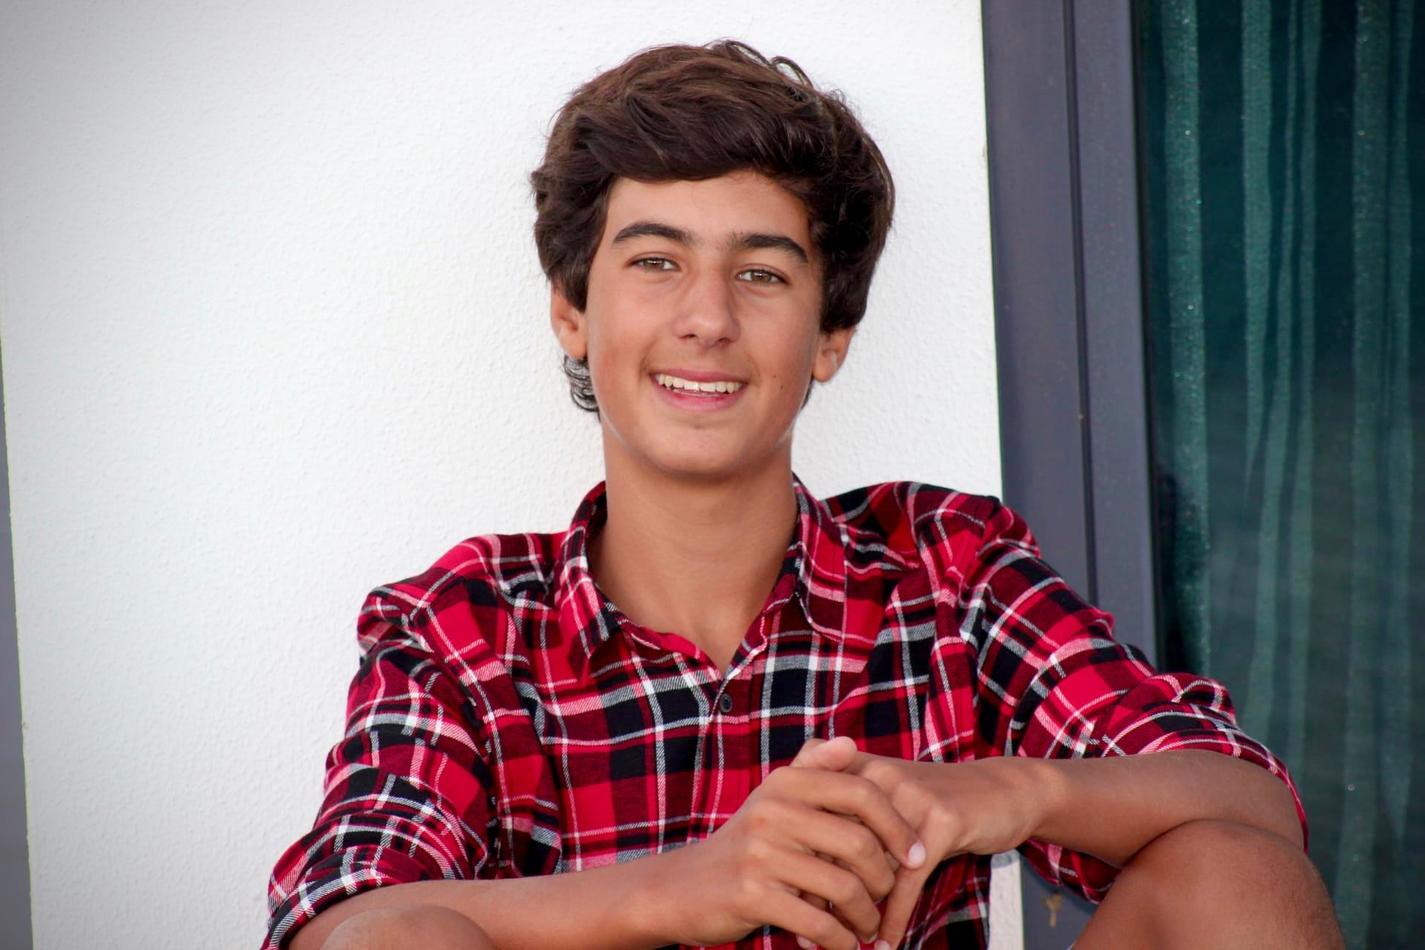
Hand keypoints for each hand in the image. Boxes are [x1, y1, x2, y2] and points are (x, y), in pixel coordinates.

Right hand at [663, 737, 925, 949]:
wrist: (683, 888)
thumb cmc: (744, 846)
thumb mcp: (774, 801)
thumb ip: (813, 770)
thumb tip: (850, 742)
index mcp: (785, 783)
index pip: (861, 792)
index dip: (897, 825)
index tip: (917, 854)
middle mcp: (773, 811)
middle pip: (859, 842)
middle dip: (884, 878)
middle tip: (888, 897)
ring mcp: (761, 853)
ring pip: (843, 886)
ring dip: (865, 915)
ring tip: (867, 925)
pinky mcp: (752, 894)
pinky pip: (818, 922)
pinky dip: (840, 940)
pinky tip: (845, 946)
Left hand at [793, 741, 1040, 948]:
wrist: (1001, 791)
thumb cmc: (932, 807)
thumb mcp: (885, 807)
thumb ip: (845, 831)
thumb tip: (801, 884)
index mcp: (856, 770)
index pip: (811, 817)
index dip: (795, 861)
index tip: (783, 900)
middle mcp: (876, 777)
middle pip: (833, 844)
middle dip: (818, 894)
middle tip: (804, 933)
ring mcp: (908, 797)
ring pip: (869, 866)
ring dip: (854, 912)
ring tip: (842, 943)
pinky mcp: (940, 821)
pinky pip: (908, 880)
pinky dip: (894, 916)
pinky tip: (884, 942)